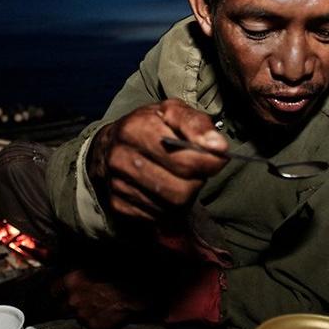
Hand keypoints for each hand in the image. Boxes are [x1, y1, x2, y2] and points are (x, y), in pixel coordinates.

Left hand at [55, 269, 152, 328]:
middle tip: (84, 300)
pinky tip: (104, 312)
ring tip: (99, 305)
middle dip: (70, 303)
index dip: (59, 291)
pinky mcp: (92, 326)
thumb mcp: (95, 267)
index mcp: (73, 280)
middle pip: (62, 306)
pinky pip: (89, 324)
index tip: (60, 292)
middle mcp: (74, 299)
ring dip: (84, 312)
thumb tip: (70, 274)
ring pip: (77, 316)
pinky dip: (94, 320)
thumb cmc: (119, 279)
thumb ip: (78, 272)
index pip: (54, 289)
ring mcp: (82, 314)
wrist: (134, 296)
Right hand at [87, 98, 227, 222]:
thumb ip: (198, 124)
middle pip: (179, 190)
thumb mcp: (173, 111)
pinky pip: (157, 217)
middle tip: (198, 170)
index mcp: (135, 129)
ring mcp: (117, 185)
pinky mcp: (118, 205)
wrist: (110, 144)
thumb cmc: (149, 125)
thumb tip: (218, 147)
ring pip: (171, 207)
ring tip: (183, 178)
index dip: (209, 163)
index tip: (218, 158)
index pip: (184, 159)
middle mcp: (121, 159)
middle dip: (198, 181)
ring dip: (186, 195)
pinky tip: (166, 189)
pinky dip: (169, 207)